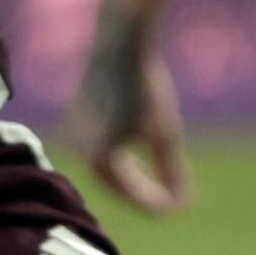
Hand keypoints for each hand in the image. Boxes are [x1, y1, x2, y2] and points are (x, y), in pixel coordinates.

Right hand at [64, 0, 191, 215]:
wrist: (120, 44)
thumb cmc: (144, 89)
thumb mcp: (165, 134)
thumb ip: (172, 173)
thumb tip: (182, 206)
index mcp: (98, 160)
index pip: (130, 193)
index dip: (156, 204)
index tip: (179, 209)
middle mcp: (78, 152)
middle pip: (115, 182)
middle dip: (141, 191)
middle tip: (168, 201)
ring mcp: (73, 135)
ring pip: (105, 165)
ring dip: (128, 174)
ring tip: (153, 179)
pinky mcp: (74, 119)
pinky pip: (97, 147)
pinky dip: (117, 153)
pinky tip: (135, 147)